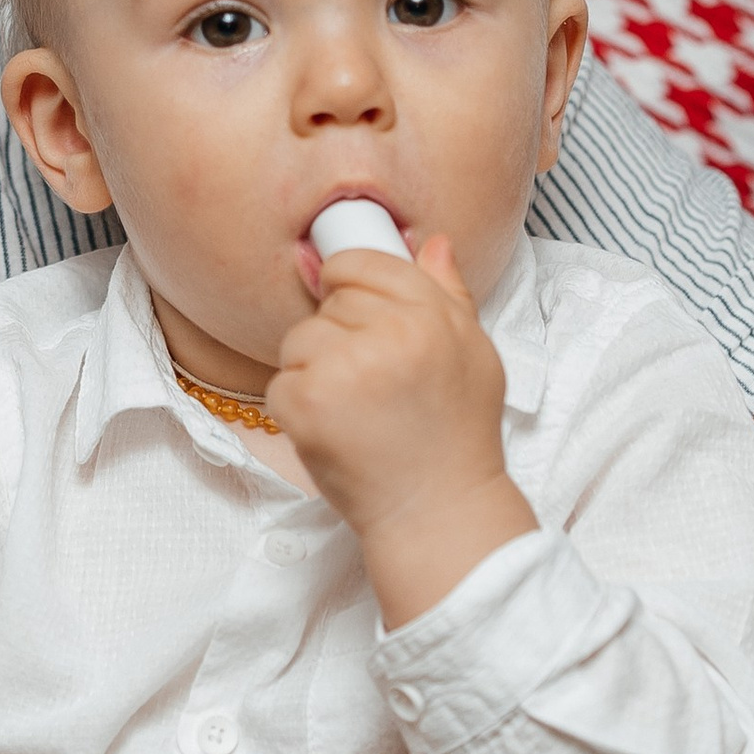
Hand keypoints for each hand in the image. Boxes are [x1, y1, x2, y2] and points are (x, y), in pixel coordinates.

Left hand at [267, 239, 530, 626]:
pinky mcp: (305, 405)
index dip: (354, 284)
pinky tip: (334, 428)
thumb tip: (429, 241)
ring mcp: (342, 370)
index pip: (363, 263)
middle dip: (341, 335)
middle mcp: (387, 336)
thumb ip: (448, 291)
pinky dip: (297, 406)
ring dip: (316, 369)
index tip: (359, 313)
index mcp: (430, 316)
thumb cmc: (457, 435)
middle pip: (329, 301)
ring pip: (300, 339)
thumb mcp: (474, 353)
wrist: (437, 513)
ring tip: (355, 407)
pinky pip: (279, 381)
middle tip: (374, 382)